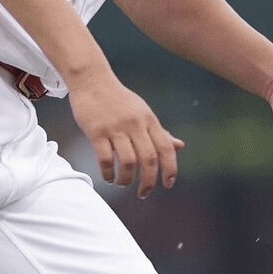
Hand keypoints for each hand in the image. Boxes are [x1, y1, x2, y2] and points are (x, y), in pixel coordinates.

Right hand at [68, 72, 183, 197]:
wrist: (92, 80)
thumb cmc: (119, 99)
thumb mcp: (143, 112)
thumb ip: (160, 131)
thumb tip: (179, 146)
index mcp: (148, 120)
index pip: (165, 147)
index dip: (170, 168)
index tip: (169, 184)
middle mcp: (135, 124)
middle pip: (148, 159)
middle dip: (149, 181)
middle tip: (144, 193)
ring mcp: (115, 128)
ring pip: (128, 162)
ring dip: (126, 179)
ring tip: (123, 183)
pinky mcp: (96, 132)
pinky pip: (106, 159)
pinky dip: (108, 173)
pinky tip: (108, 177)